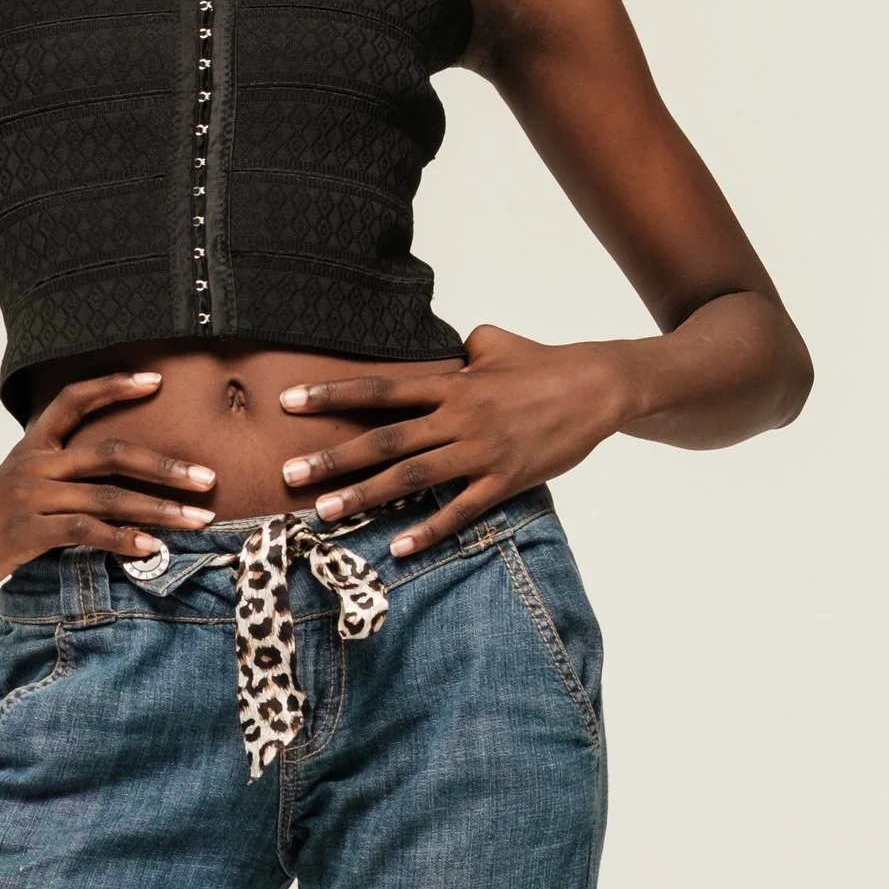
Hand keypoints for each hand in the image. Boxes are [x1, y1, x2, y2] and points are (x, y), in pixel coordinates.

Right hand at [0, 371, 217, 605]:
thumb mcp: (22, 487)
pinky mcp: (27, 532)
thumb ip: (61, 477)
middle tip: (208, 477)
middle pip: (109, 453)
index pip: (73, 400)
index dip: (114, 386)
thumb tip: (118, 481)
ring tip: (198, 518)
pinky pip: (85, 532)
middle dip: (165, 466)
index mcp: (32, 446)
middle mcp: (34, 465)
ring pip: (107, 497)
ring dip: (159, 509)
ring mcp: (30, 497)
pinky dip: (122, 539)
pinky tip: (150, 548)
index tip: (156, 381)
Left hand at [277, 324, 632, 554]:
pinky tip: (398, 546)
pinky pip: (460, 510)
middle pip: (385, 440)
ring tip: (326, 513)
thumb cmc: (543, 363)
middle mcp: (458, 418)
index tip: (289, 401)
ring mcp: (480, 452)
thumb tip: (440, 353)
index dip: (333, 395)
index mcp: (451, 384)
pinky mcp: (505, 480)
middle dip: (333, 458)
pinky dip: (429, 530)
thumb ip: (457, 351)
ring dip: (366, 497)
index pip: (380, 390)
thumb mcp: (494, 342)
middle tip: (289, 474)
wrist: (599, 386)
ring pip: (412, 477)